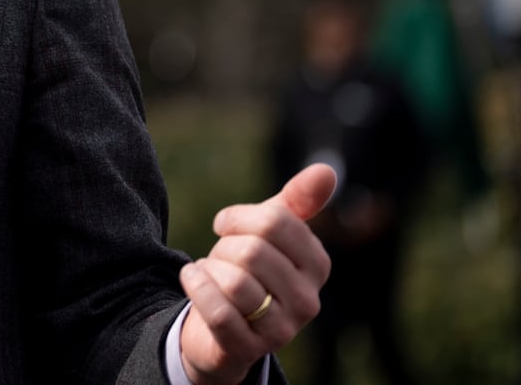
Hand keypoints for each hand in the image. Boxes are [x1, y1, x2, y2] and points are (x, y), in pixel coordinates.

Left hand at [178, 163, 335, 384]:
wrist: (223, 326)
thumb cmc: (250, 270)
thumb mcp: (271, 232)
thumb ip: (297, 201)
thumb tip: (327, 170)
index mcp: (318, 265)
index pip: (275, 221)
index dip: (237, 217)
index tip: (225, 225)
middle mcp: (308, 301)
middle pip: (251, 251)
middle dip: (222, 247)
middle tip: (220, 257)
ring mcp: (282, 330)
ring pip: (233, 282)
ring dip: (209, 269)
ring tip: (211, 274)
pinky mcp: (249, 349)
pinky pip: (217, 311)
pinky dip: (196, 287)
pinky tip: (194, 281)